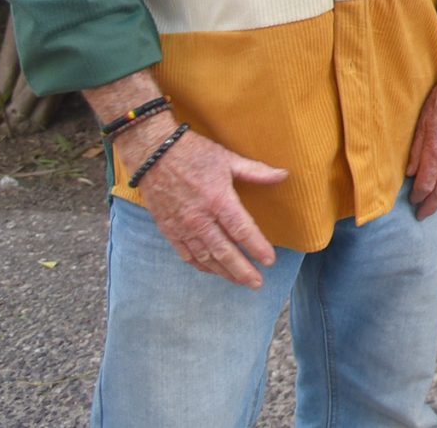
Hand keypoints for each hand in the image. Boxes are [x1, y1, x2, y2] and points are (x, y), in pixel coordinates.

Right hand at [121, 116, 288, 287]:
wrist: (152, 153)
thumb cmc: (193, 153)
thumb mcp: (228, 158)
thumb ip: (256, 171)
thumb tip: (283, 175)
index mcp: (217, 199)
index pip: (241, 230)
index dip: (257, 247)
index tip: (270, 261)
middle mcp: (199, 218)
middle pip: (224, 251)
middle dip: (242, 270)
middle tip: (257, 283)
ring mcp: (182, 226)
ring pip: (205, 257)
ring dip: (223, 272)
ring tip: (239, 282)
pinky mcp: (168, 229)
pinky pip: (185, 254)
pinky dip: (200, 266)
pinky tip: (212, 271)